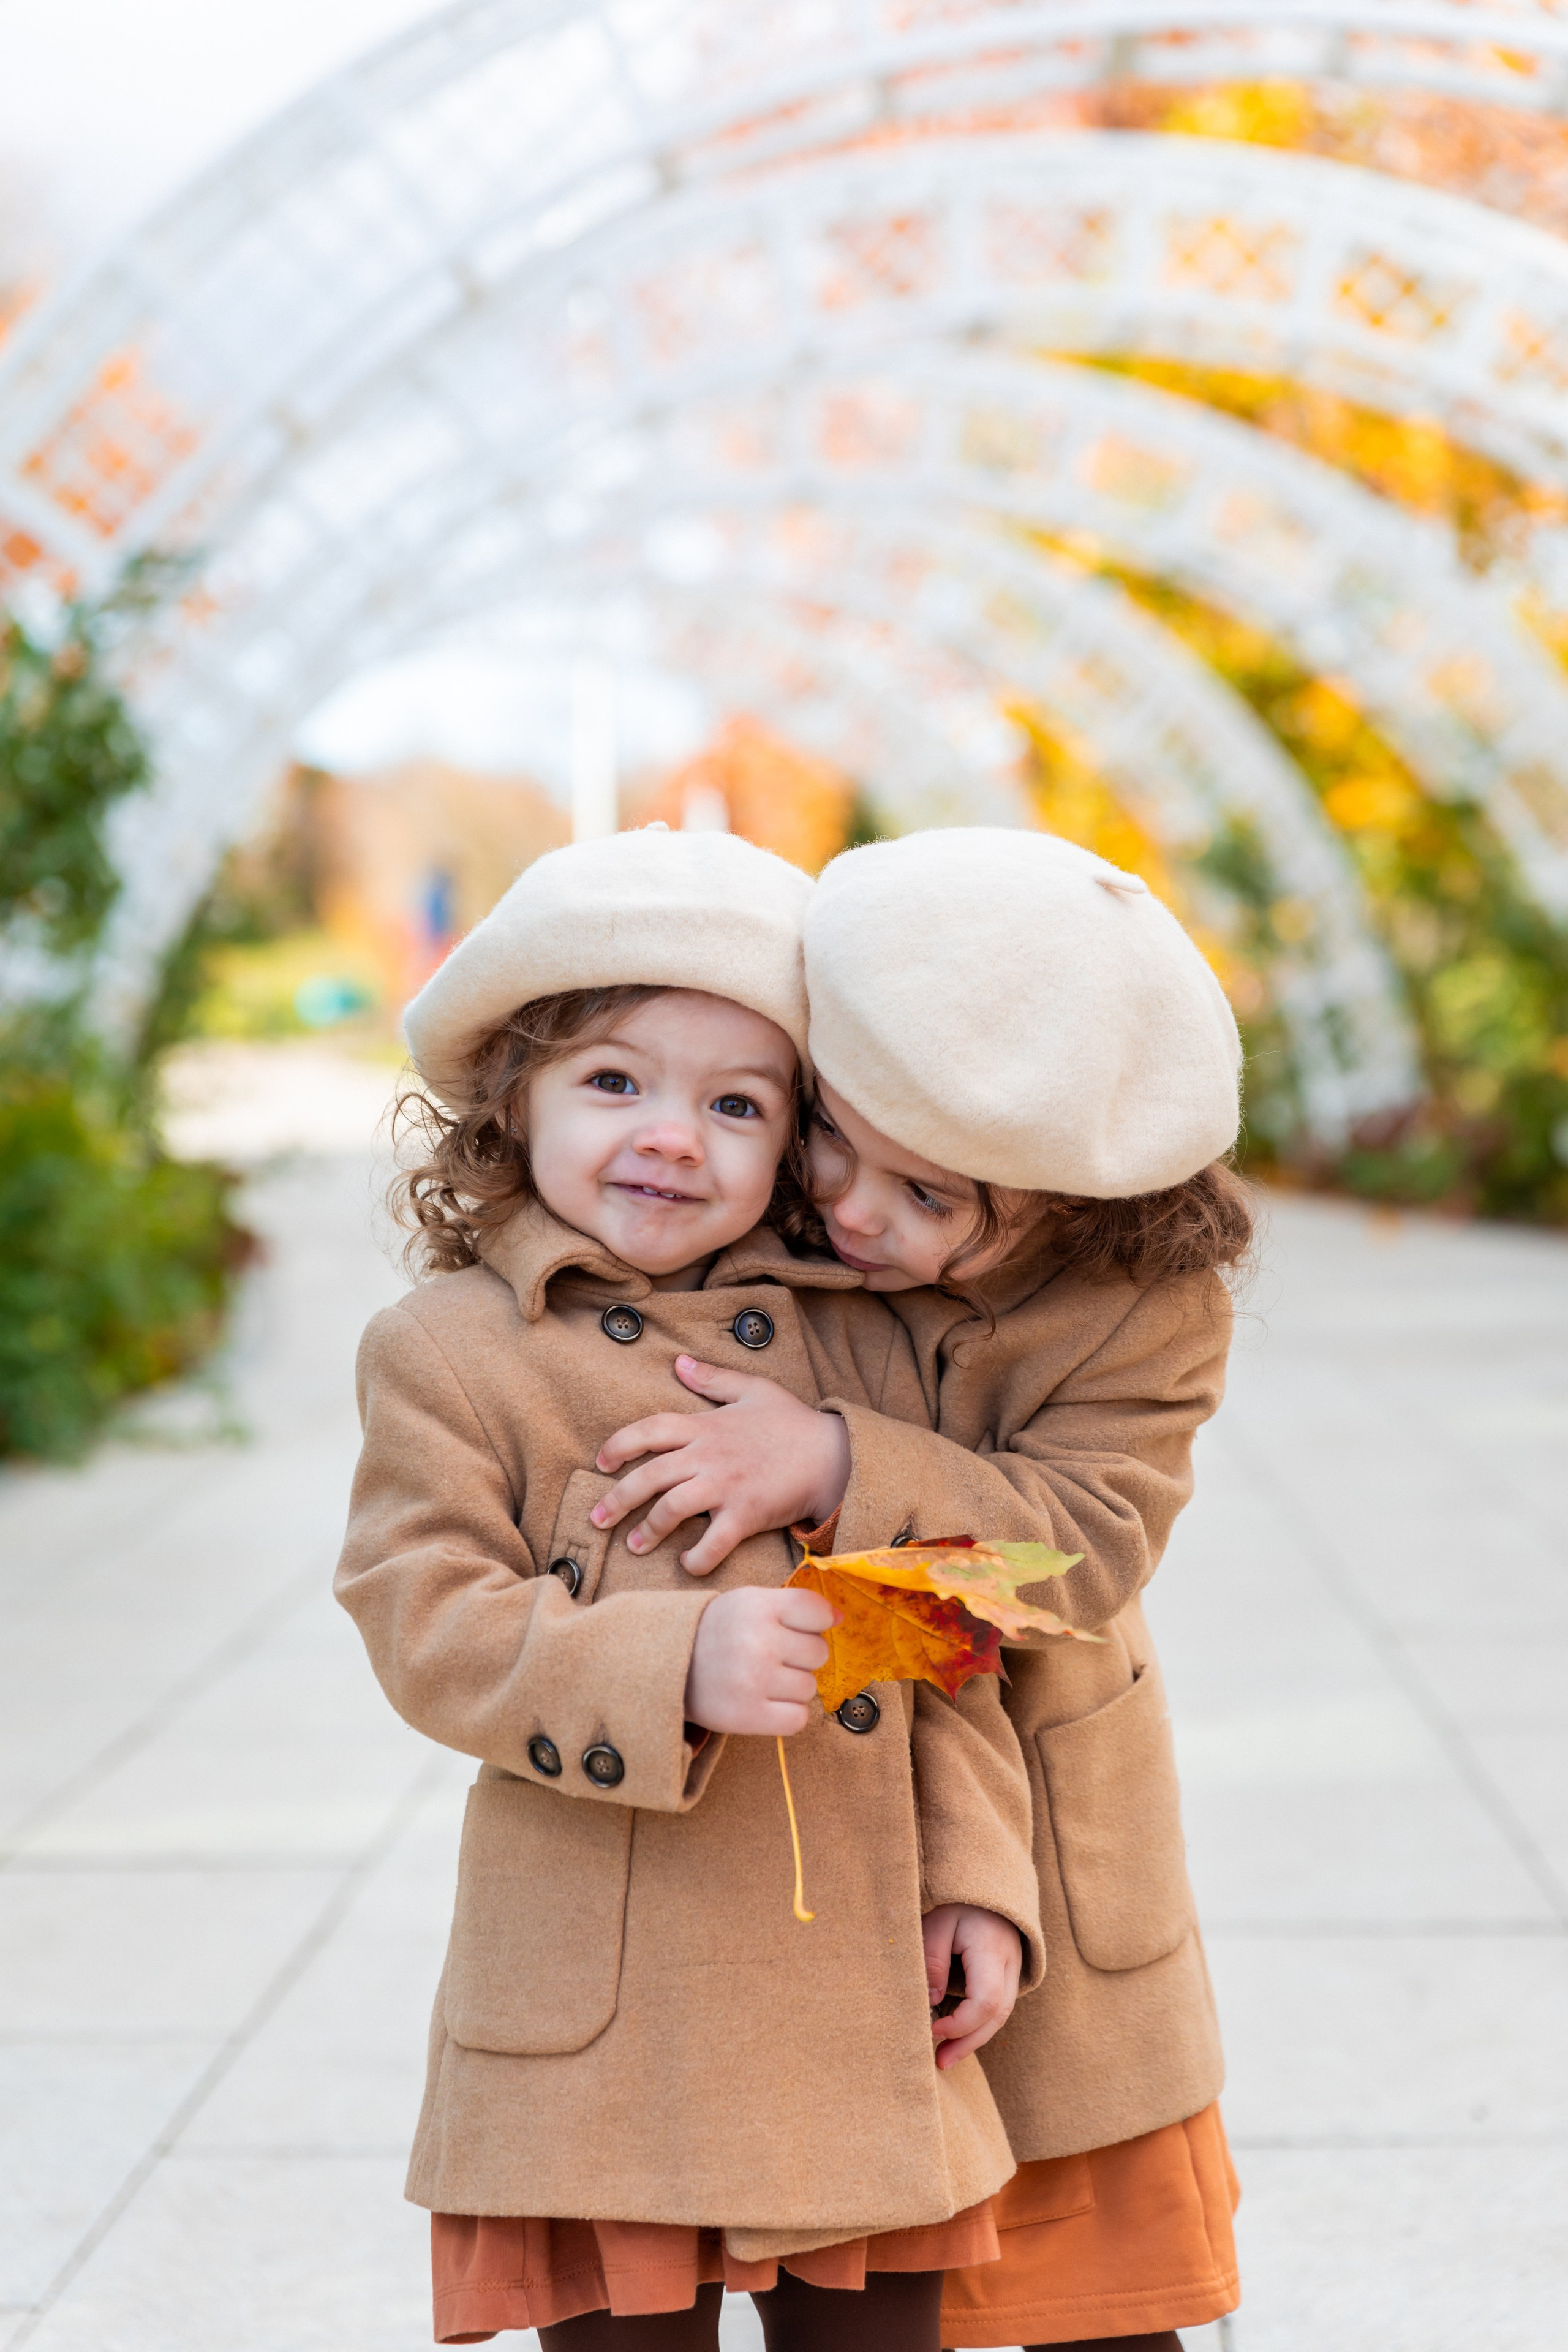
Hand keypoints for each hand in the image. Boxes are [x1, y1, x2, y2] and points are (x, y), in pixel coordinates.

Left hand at [593, 1358, 851, 1575]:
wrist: (833, 1456)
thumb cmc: (793, 1423)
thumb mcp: (754, 1389)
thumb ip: (713, 1378)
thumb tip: (679, 1363)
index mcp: (706, 1426)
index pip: (649, 1430)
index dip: (619, 1445)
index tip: (601, 1462)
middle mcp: (709, 1456)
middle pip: (649, 1476)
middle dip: (617, 1499)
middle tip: (598, 1518)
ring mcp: (726, 1487)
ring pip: (671, 1509)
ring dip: (647, 1531)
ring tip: (634, 1547)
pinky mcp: (746, 1515)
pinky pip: (712, 1543)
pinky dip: (695, 1558)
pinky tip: (686, 1564)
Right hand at [683, 1586, 836, 1735]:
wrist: (670, 1667)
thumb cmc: (718, 1632)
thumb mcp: (749, 1602)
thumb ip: (793, 1605)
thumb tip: (840, 1618)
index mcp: (758, 1606)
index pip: (817, 1612)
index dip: (816, 1622)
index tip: (798, 1628)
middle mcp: (758, 1641)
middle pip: (819, 1653)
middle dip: (801, 1657)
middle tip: (772, 1656)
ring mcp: (754, 1680)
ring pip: (809, 1687)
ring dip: (792, 1687)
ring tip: (763, 1679)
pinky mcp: (748, 1716)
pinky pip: (798, 1719)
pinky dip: (788, 1715)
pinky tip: (767, 1703)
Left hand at [921, 1904, 1022, 2070]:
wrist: (988, 1882)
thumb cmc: (957, 1901)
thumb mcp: (937, 1922)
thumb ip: (933, 1960)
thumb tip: (930, 2002)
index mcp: (992, 1949)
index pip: (986, 2000)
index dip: (960, 2023)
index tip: (931, 2028)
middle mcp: (1010, 1963)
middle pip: (996, 2015)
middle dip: (967, 2042)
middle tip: (938, 2062)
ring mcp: (1013, 1969)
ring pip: (1000, 2015)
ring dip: (973, 2039)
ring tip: (944, 2059)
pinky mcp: (1007, 1974)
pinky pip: (997, 2006)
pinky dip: (978, 2025)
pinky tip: (957, 2037)